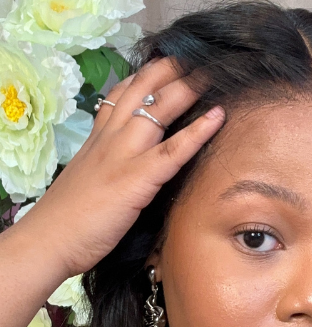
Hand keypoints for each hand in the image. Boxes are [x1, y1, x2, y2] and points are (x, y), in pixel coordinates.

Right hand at [9, 57, 225, 278]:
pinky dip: (198, 131)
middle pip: (142, 92)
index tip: (167, 65)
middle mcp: (111, 138)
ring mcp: (123, 155)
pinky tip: (217, 117)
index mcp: (99, 138)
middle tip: (197, 59)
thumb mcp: (91, 182)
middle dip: (170, 72)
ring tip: (212, 74)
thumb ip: (111, 168)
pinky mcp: (137, 178)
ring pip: (157, 109)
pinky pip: (173, 150)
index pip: (121, 95)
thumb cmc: (72, 221)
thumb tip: (132, 171)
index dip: (146, 78)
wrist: (50, 239)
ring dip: (186, 88)